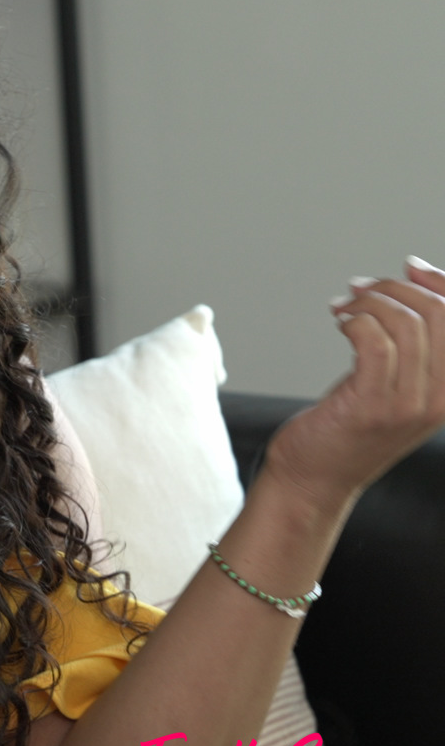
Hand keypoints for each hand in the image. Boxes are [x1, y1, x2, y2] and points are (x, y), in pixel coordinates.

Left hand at [265, 256, 444, 510]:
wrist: (315, 479)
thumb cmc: (349, 427)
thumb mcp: (395, 386)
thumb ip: (413, 346)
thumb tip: (415, 280)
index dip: (443, 284)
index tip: (410, 266)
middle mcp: (441, 399)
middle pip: (440, 316)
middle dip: (397, 289)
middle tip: (359, 289)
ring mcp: (409, 405)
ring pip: (406, 324)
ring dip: (369, 302)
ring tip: (344, 307)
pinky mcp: (372, 406)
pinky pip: (373, 340)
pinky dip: (354, 320)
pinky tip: (339, 322)